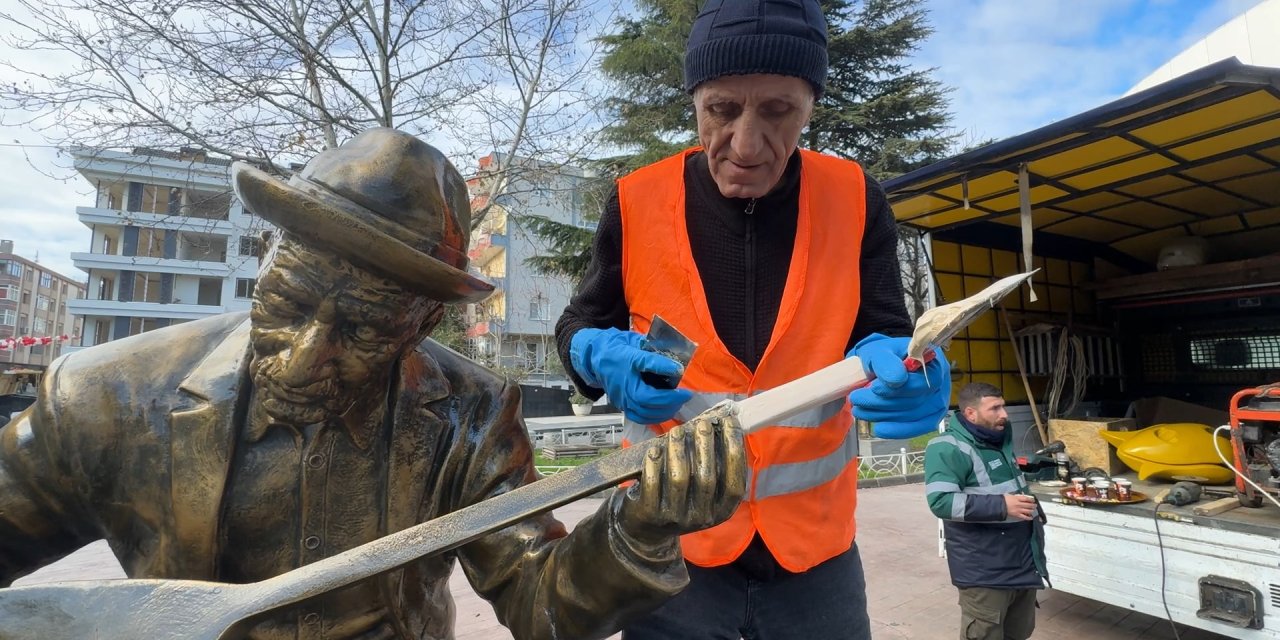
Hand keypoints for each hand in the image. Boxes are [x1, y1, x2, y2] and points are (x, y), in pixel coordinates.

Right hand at [569, 327, 692, 423]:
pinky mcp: (623, 406)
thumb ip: (656, 360)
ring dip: (665, 411)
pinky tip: (664, 410)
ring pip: (646, 415)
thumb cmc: (618, 350)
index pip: (653, 394)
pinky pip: (640, 418)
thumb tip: (677, 368)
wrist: (598, 356)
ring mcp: (623, 403)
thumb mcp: (636, 349)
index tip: (686, 389)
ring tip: (677, 402)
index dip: (671, 395)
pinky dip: (654, 417)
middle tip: (685, 396)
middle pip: (650, 407)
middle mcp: (625, 395)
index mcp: (628, 382)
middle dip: (671, 403)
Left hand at [617, 413, 746, 544]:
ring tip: (677, 431)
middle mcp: (702, 516)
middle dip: (706, 446)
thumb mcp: (704, 492)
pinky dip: (654, 464)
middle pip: (707, 478)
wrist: (650, 531)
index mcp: (722, 510)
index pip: (735, 481)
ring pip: (679, 478)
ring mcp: (676, 517)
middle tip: (703, 424)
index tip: (730, 424)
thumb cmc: (682, 499)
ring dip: (678, 450)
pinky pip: (652, 484)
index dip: (735, 449)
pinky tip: (655, 449)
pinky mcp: (651, 514)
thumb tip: (719, 425)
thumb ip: (714, 465)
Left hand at [847, 333, 950, 438]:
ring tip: (859, 410)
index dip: (900, 388)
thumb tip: (897, 379)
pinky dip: (897, 430)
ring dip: (884, 415)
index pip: (923, 379)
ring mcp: (936, 401)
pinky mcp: (929, 417)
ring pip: (915, 415)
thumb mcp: (879, 351)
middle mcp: (940, 382)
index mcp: (933, 360)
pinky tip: (879, 429)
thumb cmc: (883, 357)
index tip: (874, 388)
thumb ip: (886, 362)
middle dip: (884, 402)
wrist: (880, 366)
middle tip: (857, 399)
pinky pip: (917, 427)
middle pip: (918, 399)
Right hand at [1004, 494, 1036, 520]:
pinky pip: (1024, 517)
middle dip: (1033, 505)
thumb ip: (1015, 496)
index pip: (1026, 498)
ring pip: (1028, 511)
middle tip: (1035, 505)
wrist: (998, 506)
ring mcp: (1018, 510)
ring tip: (1033, 510)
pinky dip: (1028, 517)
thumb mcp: (1009, 495)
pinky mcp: (1017, 515)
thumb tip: (1020, 496)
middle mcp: (1019, 504)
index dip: (1031, 499)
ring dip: (1032, 511)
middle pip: (1028, 505)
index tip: (1033, 500)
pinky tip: (1031, 518)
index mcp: (1017, 498)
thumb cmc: (1003, 500)